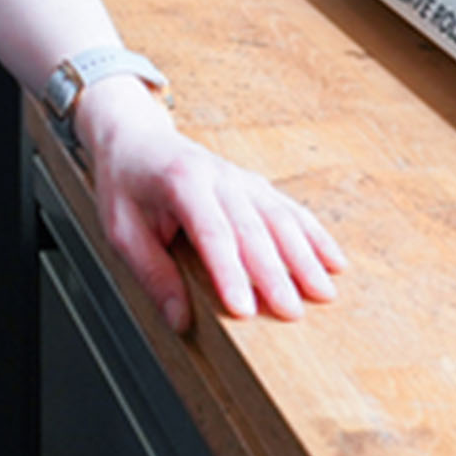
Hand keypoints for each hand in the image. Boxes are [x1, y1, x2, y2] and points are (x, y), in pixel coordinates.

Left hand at [80, 81, 343, 334]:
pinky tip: (334, 260)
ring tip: (324, 293)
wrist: (134, 135)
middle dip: (275, 273)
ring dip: (305, 256)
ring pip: (280, 217)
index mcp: (181, 183)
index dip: (230, 273)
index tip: (244, 310)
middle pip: (253, 229)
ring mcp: (240, 178)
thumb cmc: (125, 183)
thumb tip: (180, 320)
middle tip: (293, 313)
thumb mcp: (121, 230)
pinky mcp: (254, 184)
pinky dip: (314, 235)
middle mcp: (217, 177)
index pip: (211, 233)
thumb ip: (152, 273)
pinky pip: (289, 209)